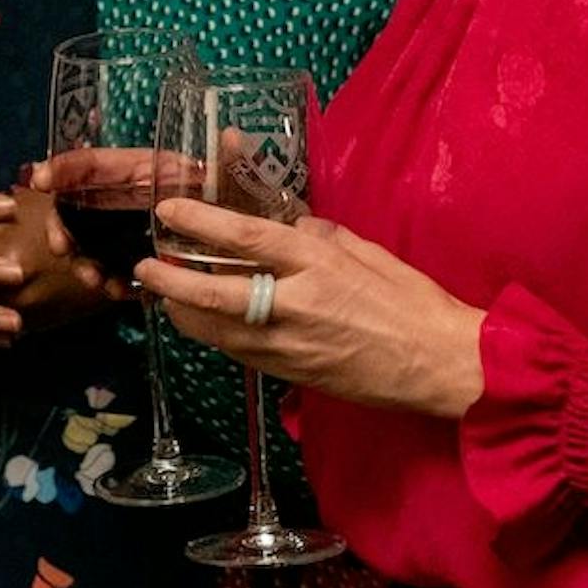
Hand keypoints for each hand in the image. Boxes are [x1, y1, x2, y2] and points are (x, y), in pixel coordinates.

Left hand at [134, 201, 486, 420]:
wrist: (441, 364)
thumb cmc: (411, 301)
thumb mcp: (365, 251)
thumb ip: (318, 236)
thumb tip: (286, 225)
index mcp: (318, 264)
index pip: (245, 239)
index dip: (200, 222)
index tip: (168, 211)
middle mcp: (296, 305)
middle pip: (216, 294)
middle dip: (172, 281)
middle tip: (146, 266)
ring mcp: (291, 346)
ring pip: (217, 331)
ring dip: (184, 313)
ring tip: (164, 294)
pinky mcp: (292, 375)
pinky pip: (239, 352)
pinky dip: (214, 335)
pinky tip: (204, 323)